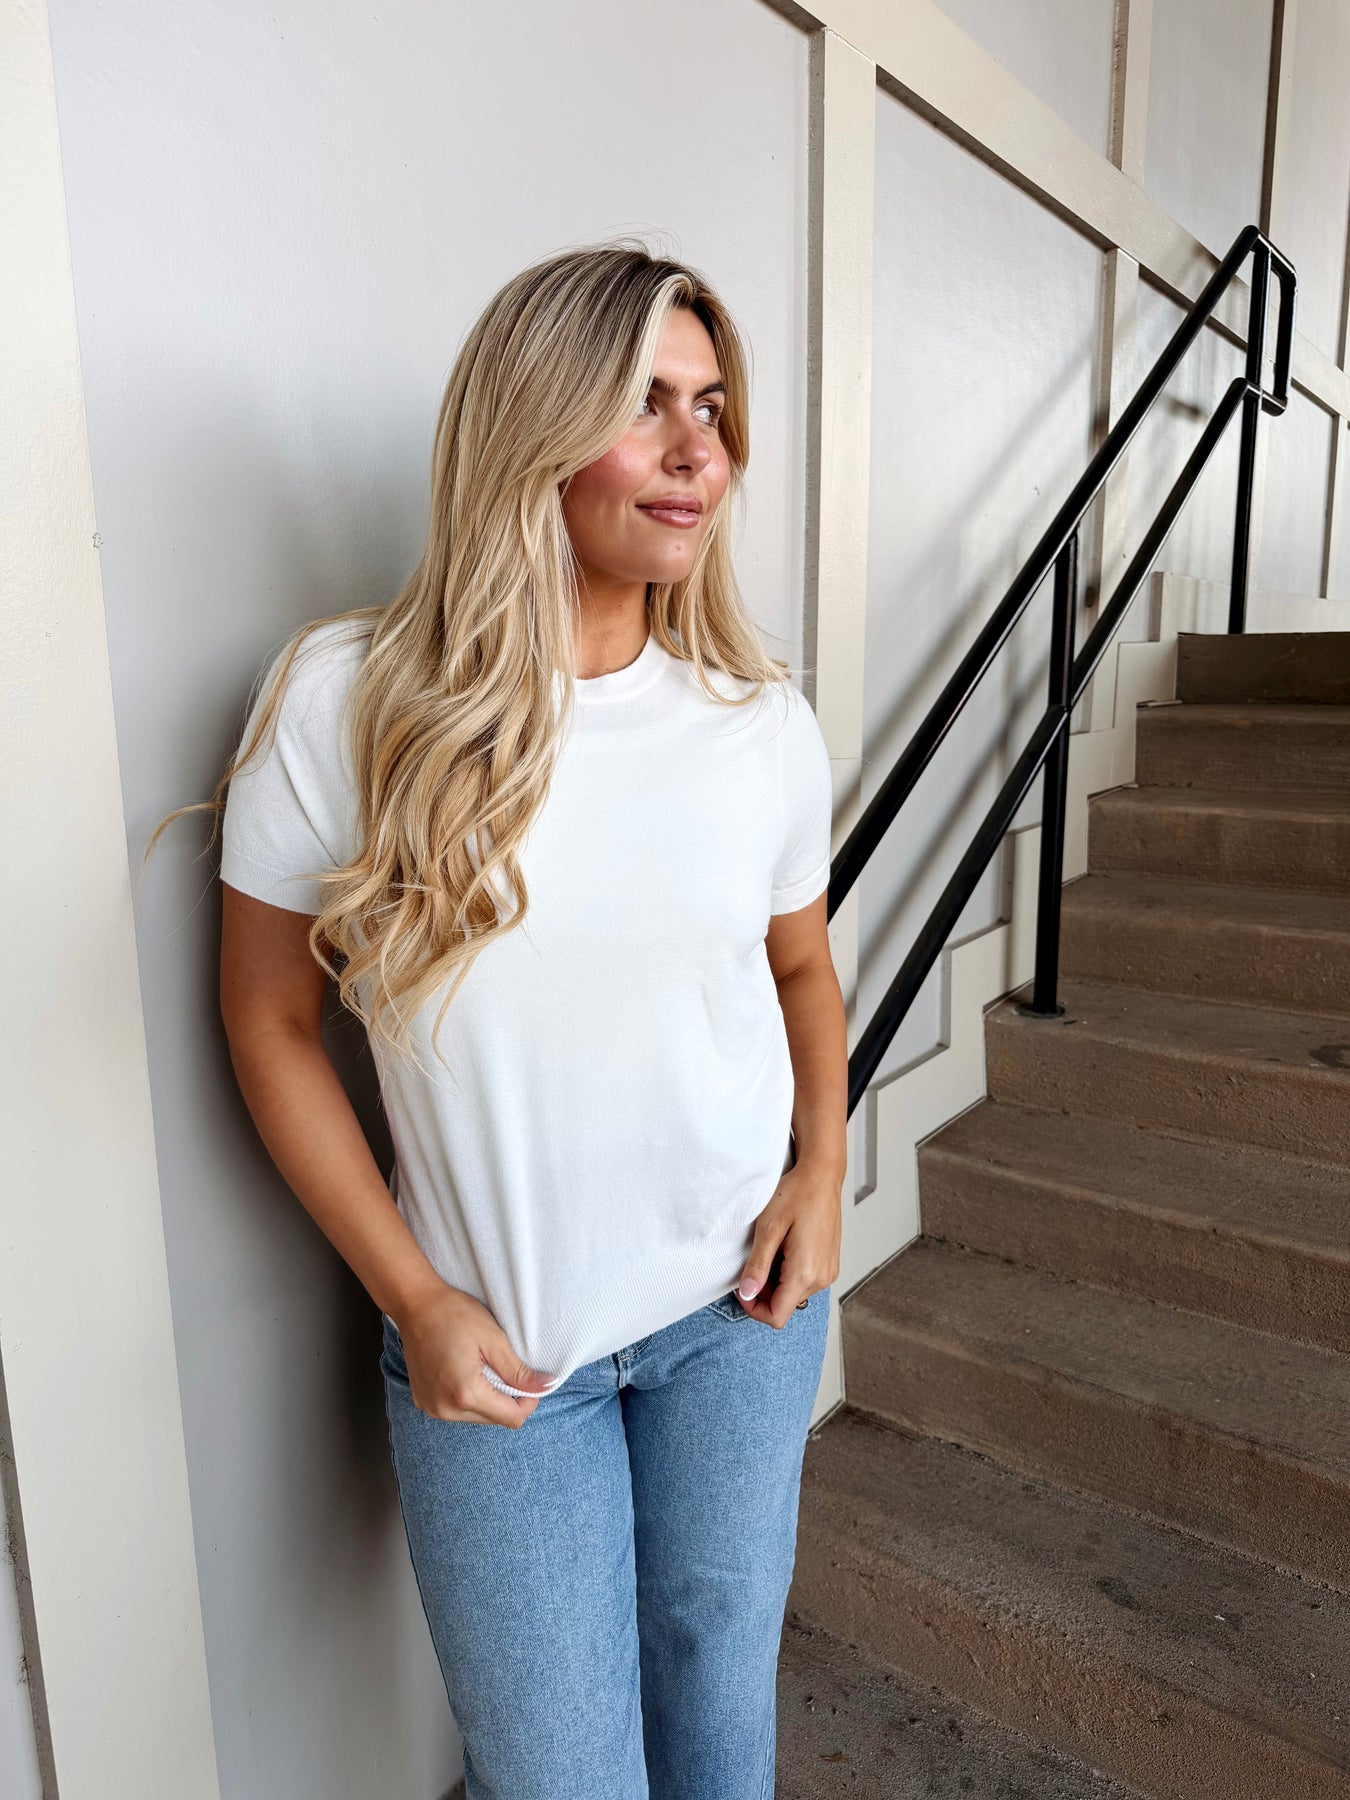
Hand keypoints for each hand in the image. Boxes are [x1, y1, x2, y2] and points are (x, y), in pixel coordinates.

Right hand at [393, 1281, 556, 1427]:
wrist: (415, 1304)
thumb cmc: (454, 1314)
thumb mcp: (494, 1339)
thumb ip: (519, 1371)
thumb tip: (546, 1387)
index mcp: (465, 1394)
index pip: (511, 1418)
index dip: (528, 1402)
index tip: (531, 1382)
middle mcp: (445, 1409)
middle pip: (494, 1420)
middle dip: (508, 1400)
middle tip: (507, 1369)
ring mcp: (432, 1408)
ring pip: (476, 1417)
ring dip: (488, 1399)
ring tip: (484, 1368)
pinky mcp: (424, 1402)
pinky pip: (457, 1411)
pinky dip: (469, 1397)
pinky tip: (467, 1372)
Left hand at [734, 1156, 842, 1326]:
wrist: (821, 1176)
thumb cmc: (798, 1194)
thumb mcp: (768, 1228)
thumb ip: (757, 1265)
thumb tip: (746, 1293)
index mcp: (806, 1273)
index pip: (777, 1316)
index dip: (754, 1308)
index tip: (742, 1288)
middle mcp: (822, 1278)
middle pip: (784, 1305)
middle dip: (763, 1290)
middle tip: (754, 1259)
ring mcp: (828, 1272)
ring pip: (793, 1293)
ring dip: (776, 1279)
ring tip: (773, 1247)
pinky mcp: (829, 1264)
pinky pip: (804, 1280)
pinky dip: (788, 1271)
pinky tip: (785, 1246)